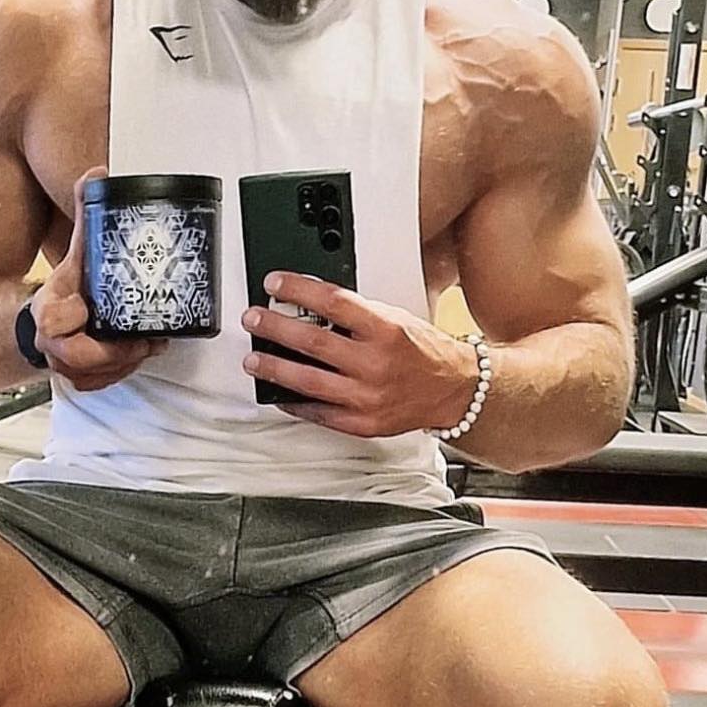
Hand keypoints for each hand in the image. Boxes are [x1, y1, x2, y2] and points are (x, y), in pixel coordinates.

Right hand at [31, 167, 166, 392]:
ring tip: (152, 345)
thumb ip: (85, 211)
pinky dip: (121, 372)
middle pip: (78, 357)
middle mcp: (51, 342)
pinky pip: (99, 384)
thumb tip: (99, 174)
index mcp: (48, 309)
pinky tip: (140, 355)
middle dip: (115, 351)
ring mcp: (63, 364)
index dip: (74, 316)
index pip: (52, 319)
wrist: (44, 319)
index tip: (89, 307)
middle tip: (146, 340)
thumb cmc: (66, 286)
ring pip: (93, 375)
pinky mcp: (77, 378)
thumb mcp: (75, 247)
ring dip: (124, 363)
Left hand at [241, 272, 478, 437]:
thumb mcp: (394, 319)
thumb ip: (355, 315)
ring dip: (274, 368)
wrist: (453, 392)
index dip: (298, 289)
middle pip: (313, 343)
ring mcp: (368, 397)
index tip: (275, 283)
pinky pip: (319, 413)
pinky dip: (294, 402)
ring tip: (253, 359)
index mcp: (385, 330)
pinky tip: (277, 392)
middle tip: (253, 319)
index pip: (333, 302)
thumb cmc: (422, 352)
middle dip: (275, 328)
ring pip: (308, 381)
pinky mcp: (362, 423)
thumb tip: (306, 304)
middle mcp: (375, 364)